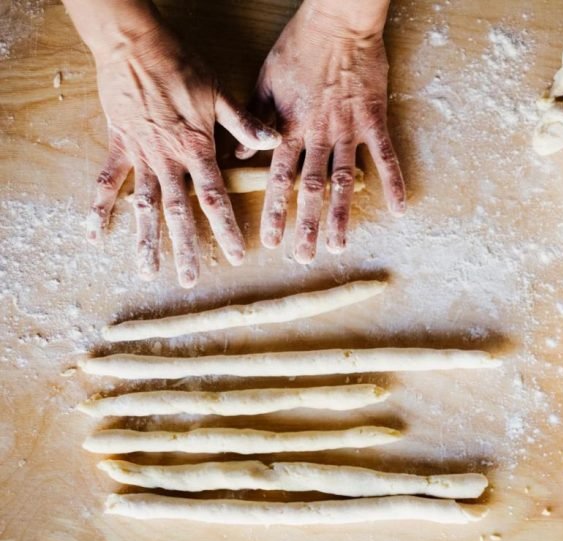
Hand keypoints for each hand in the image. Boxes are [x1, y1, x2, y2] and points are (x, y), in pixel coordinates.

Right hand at [84, 15, 279, 286]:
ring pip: (144, 206)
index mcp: (197, 150)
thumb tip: (274, 142)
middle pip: (179, 213)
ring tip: (147, 271)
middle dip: (186, 248)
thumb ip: (245, 124)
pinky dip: (98, 208)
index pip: (216, 199)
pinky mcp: (118, 145)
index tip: (238, 256)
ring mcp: (140, 155)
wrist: (135, 45)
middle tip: (191, 280)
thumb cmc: (181, 66)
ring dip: (145, 240)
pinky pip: (107, 181)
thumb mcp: (220, 94)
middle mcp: (168, 160)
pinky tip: (93, 234)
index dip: (227, 230)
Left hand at [237, 0, 405, 261]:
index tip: (270, 240)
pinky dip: (394, 182)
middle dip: (305, 225)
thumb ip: (255, 120)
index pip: (279, 177)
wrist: (338, 22)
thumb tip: (240, 155)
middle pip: (310, 188)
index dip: (275, 210)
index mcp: (290, 126)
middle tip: (303, 257)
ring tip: (338, 246)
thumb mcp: (264, 80)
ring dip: (341, 215)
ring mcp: (349, 129)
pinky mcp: (375, 119)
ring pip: (344, 180)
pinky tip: (400, 208)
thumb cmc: (299, 47)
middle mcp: (318, 134)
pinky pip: (386, 156)